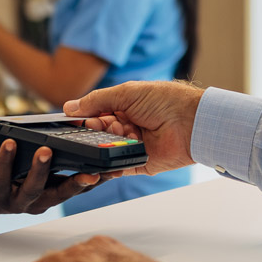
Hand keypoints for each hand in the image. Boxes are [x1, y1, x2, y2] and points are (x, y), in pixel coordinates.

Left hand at [0, 139, 100, 216]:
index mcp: (51, 195)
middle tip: (92, 172)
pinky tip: (9, 144)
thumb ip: (56, 165)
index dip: (96, 182)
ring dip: (39, 169)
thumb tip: (79, 142)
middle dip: (77, 184)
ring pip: (32, 187)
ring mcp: (16, 201)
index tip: (112, 171)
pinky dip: (6, 159)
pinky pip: (2, 176)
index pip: (78, 189)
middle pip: (60, 194)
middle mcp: (37, 202)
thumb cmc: (10, 181)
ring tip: (45, 150)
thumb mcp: (38, 175)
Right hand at [64, 81, 203, 176]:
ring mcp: (132, 146)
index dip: (84, 118)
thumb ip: (97, 100)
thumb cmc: (165, 101)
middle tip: (89, 131)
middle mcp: (127, 127)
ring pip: (104, 152)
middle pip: (97, 134)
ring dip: (98, 149)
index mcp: (124, 107)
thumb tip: (70, 107)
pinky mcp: (138, 164)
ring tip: (98, 146)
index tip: (71, 121)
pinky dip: (107, 167)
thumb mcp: (127, 93)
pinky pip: (116, 168)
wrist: (191, 122)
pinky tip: (99, 164)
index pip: (95, 114)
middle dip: (91, 133)